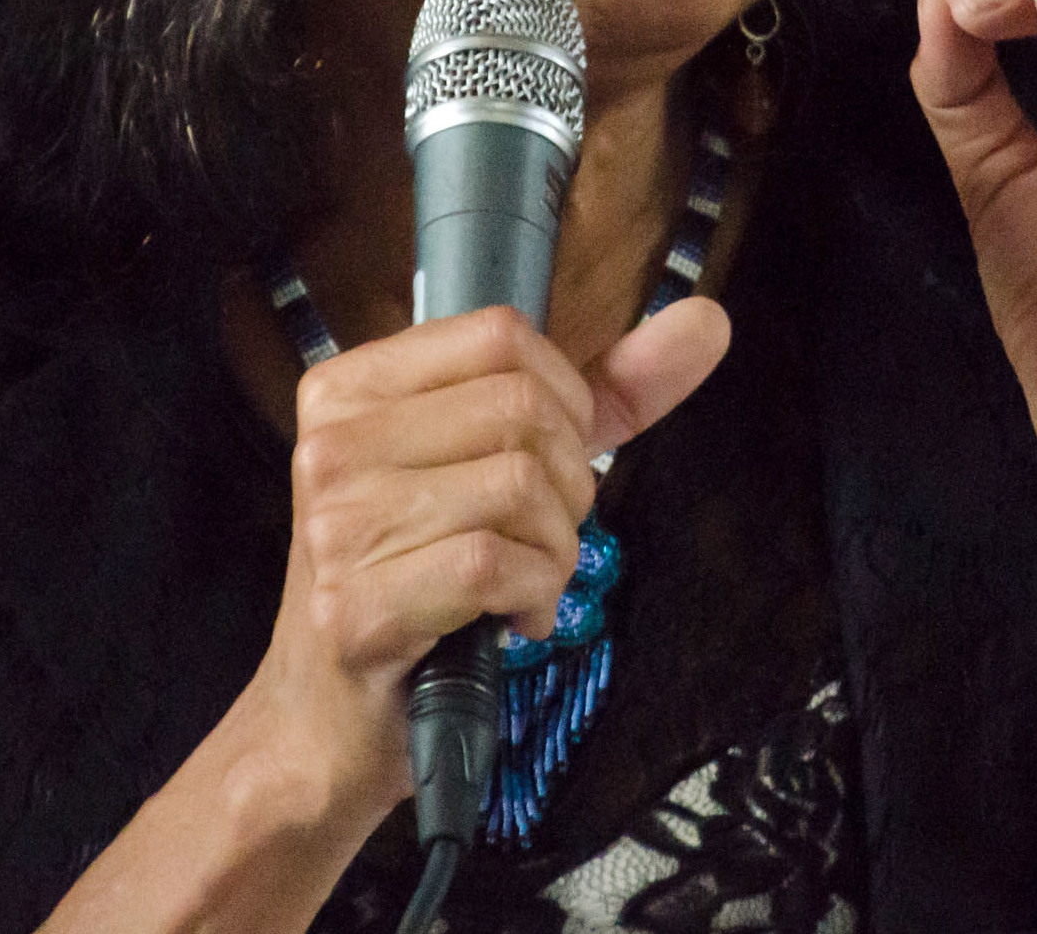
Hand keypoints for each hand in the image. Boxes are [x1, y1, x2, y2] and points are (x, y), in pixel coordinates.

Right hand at [239, 298, 728, 835]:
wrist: (329, 717)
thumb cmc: (419, 574)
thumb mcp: (502, 462)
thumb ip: (605, 393)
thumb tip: (707, 319)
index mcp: (351, 386)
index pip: (501, 334)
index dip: (564, 396)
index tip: (554, 454)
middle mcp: (331, 441)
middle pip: (520, 408)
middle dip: (570, 482)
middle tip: (543, 533)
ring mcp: (336, 523)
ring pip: (519, 486)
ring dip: (556, 549)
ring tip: (526, 579)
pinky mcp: (358, 605)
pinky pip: (497, 566)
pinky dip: (535, 596)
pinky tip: (513, 618)